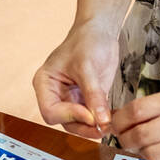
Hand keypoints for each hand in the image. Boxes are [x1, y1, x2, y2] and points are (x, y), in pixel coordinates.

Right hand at [33, 24, 119, 139]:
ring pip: (79, 124)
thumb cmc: (86, 41)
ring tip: (110, 122)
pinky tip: (113, 117)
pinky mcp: (86, 101)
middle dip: (84, 126)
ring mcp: (70, 99)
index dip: (70, 116)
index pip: (51, 112)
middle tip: (104, 124)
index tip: (90, 114)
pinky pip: (92, 118)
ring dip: (94, 127)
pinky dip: (102, 121)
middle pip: (65, 122)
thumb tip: (101, 120)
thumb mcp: (88, 66)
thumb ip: (93, 94)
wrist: (100, 32)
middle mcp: (55, 94)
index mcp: (45, 83)